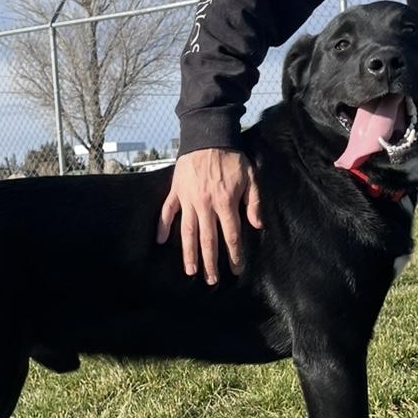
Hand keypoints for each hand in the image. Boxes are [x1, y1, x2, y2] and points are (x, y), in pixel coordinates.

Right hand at [156, 148, 262, 283]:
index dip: (234, 255)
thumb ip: (254, 202)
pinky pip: (167, 212)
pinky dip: (163, 226)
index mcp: (226, 203)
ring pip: (188, 232)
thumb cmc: (232, 157)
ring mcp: (189, 200)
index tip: (236, 269)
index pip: (231, 236)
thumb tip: (257, 225)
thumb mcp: (251, 177)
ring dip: (189, 253)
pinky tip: (160, 241)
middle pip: (208, 240)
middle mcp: (206, 205)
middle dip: (211, 263)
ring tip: (190, 271)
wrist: (208, 136)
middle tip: (212, 280)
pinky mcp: (176, 192)